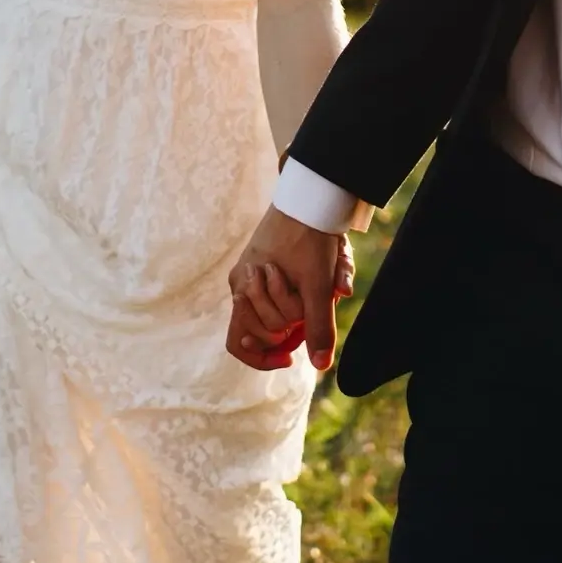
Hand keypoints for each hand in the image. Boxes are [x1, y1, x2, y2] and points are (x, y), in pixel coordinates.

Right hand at [225, 207, 348, 372]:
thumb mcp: (319, 285)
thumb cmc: (311, 239)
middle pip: (259, 331)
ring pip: (265, 317)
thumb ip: (319, 325)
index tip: (290, 356)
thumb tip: (321, 366)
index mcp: (244, 288)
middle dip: (287, 327)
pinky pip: (267, 299)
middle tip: (311, 307)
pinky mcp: (259, 267)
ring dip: (291, 311)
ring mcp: (248, 276)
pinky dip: (287, 302)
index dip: (264, 357)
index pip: (240, 345)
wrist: (310, 196)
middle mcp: (240, 284)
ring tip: (311, 288)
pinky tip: (303, 295)